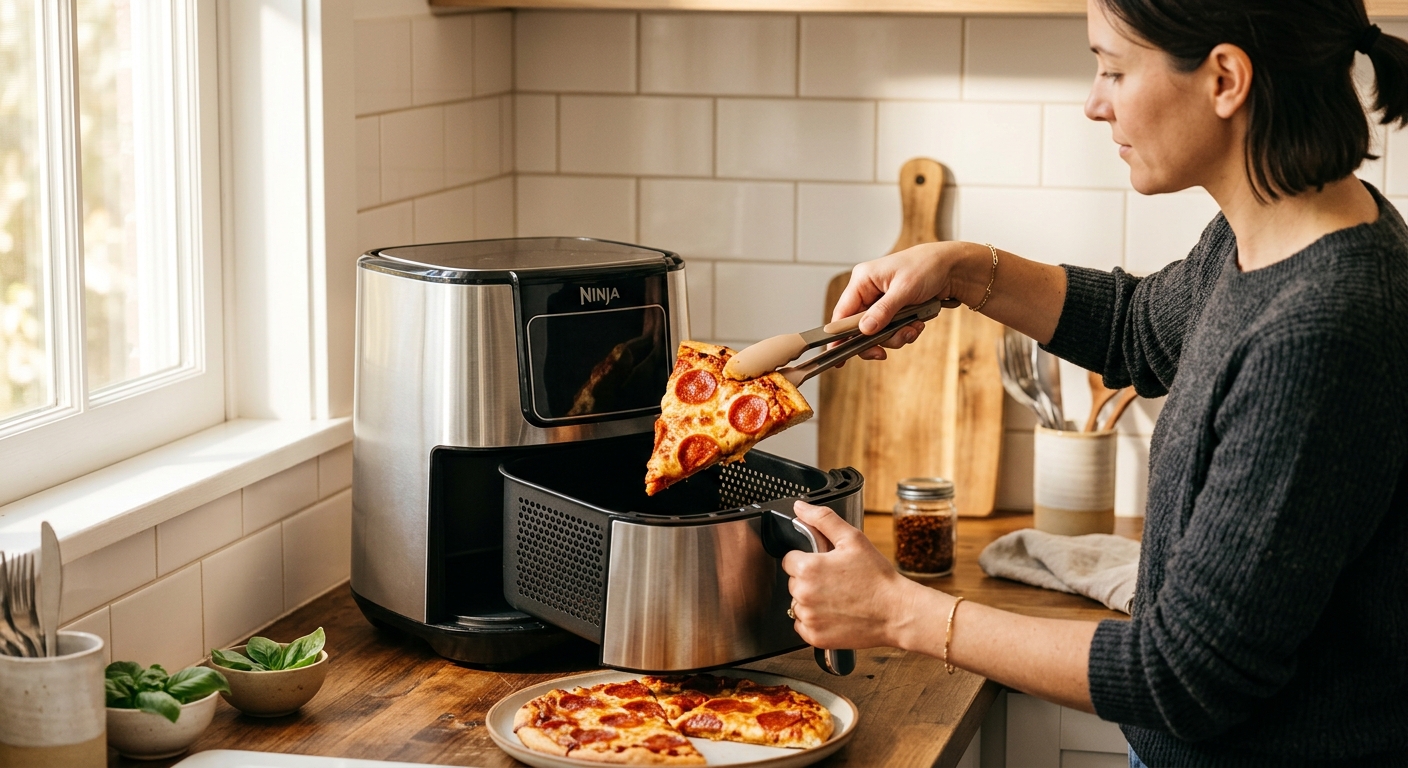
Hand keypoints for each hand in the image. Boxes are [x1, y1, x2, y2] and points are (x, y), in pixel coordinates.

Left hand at [781, 501, 917, 649]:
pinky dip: (815, 620)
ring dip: (811, 600)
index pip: (789, 559)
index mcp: (807, 568)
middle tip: (836, 580)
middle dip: (810, 579)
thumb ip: (822, 519)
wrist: (896, 611)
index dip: (808, 559)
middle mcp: (803, 594)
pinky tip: (835, 613)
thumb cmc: (877, 577)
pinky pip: (803, 625)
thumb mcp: (852, 539)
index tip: (825, 564)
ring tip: (838, 597)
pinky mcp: (815, 637)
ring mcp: (808, 618)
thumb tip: (800, 507)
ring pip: (797, 603)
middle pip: (793, 581)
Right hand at [833, 242, 969, 360]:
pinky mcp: (894, 310)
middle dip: (877, 339)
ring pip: (878, 332)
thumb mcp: (905, 288)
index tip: (838, 356)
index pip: (842, 313)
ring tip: (913, 328)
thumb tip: (864, 329)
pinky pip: (892, 330)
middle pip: (859, 328)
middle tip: (883, 351)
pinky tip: (917, 324)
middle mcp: (868, 292)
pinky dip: (905, 332)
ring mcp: (881, 302)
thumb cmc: (927, 266)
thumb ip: (883, 310)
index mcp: (863, 280)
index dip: (838, 336)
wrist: (952, 267)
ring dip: (896, 336)